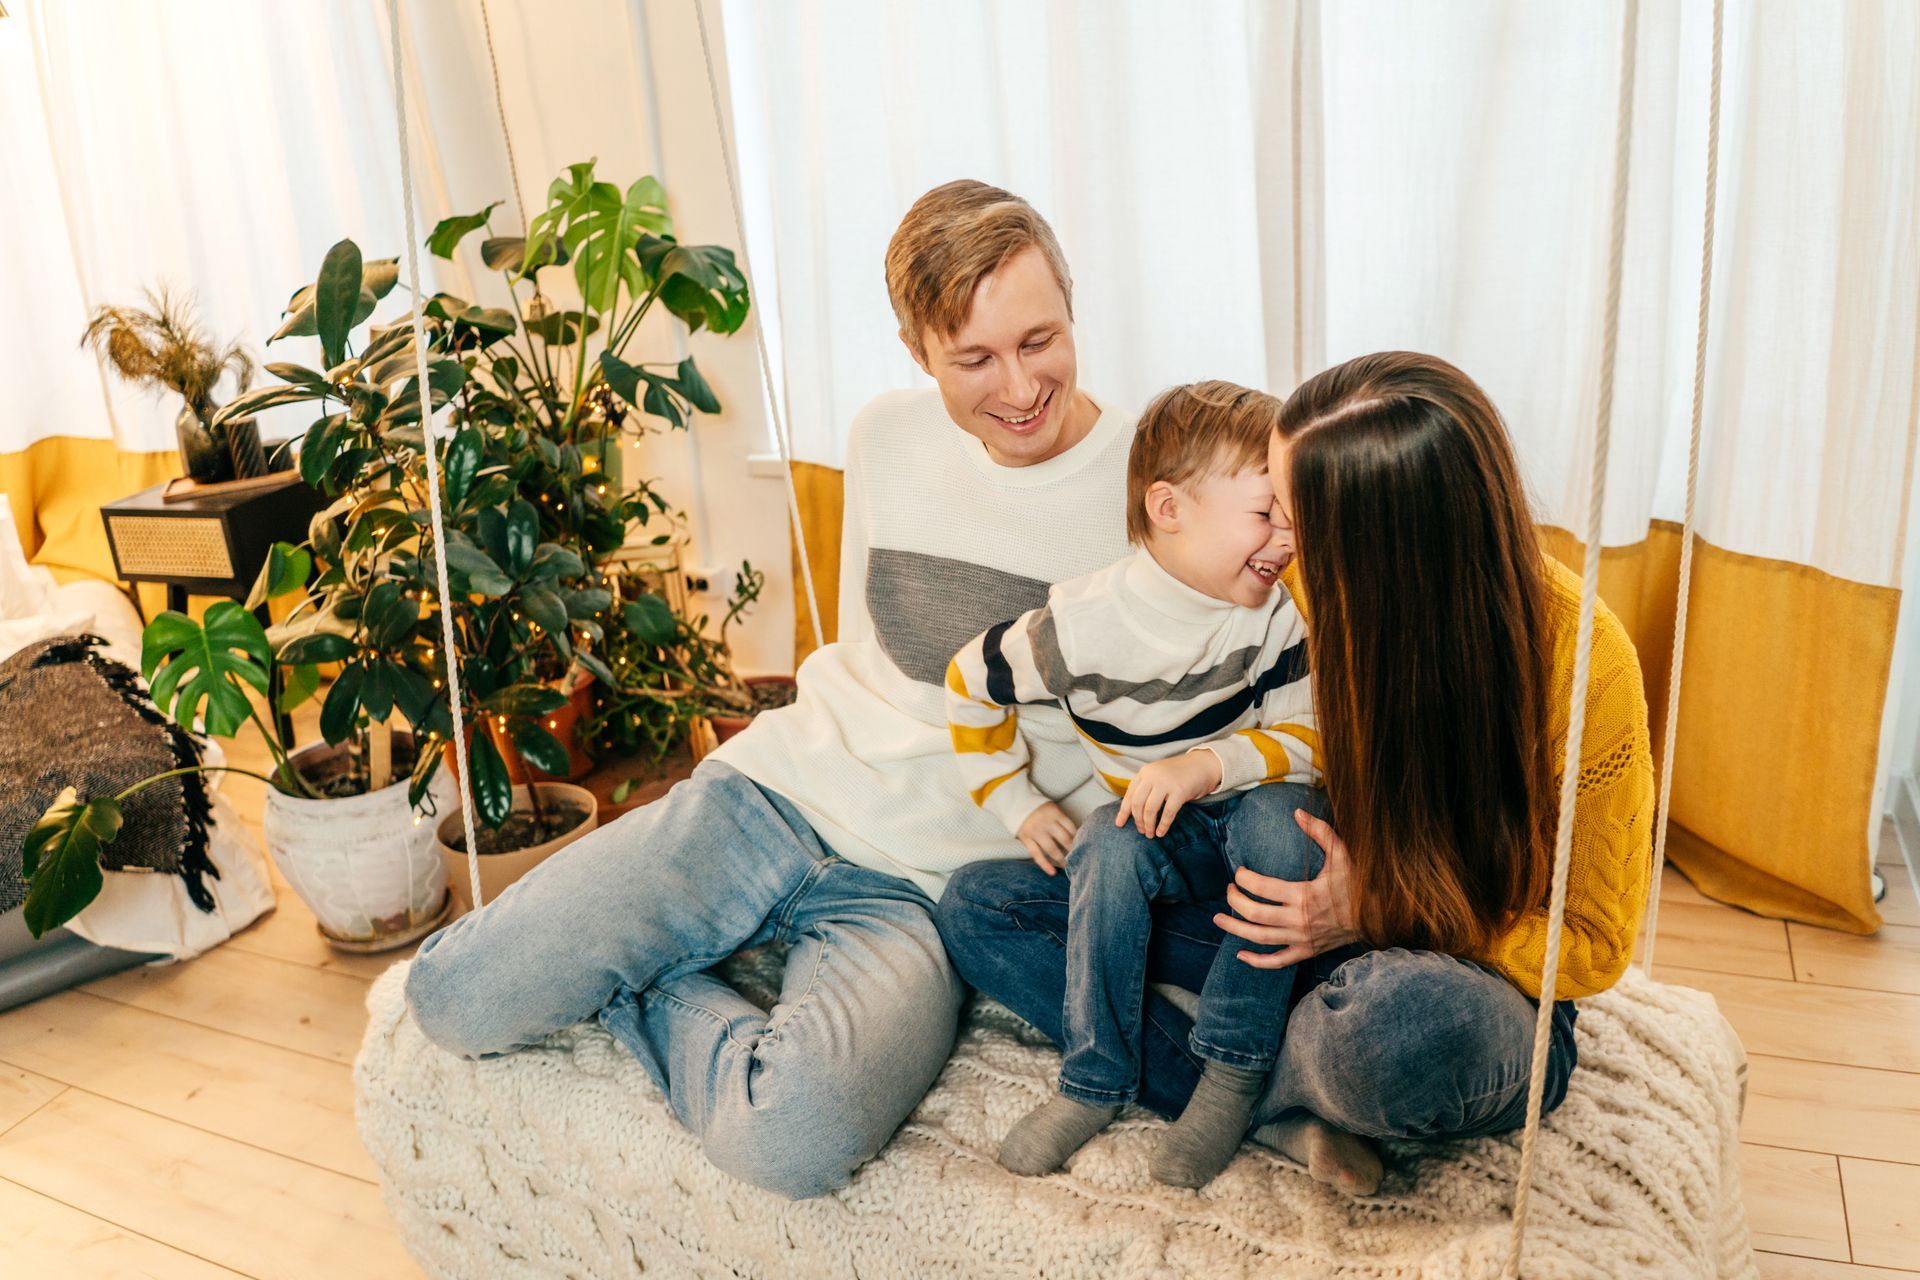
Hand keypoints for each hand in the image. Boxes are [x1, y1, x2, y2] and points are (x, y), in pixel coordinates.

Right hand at [1017, 801, 1076, 875]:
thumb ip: (1064, 822)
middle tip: (1079, 859)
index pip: (1071, 828)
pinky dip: (1045, 864)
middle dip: (1073, 850)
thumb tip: (1079, 838)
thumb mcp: (1054, 810)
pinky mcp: (1026, 839)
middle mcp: (1046, 822)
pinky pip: (1036, 854)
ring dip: (1061, 859)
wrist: (1018, 805)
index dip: (1079, 839)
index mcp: (1055, 813)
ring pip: (1051, 848)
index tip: (1083, 847)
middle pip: (1064, 839)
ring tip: (1068, 867)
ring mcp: (1036, 831)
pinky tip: (1052, 872)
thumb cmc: (1041, 810)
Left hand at [1115, 750, 1221, 837]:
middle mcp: (1153, 776)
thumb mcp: (1158, 776)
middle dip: (1137, 820)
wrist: (1202, 765)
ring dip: (1148, 825)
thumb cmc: (1178, 775)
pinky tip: (1161, 833)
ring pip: (1150, 809)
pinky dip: (1163, 825)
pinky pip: (1168, 812)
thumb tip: (1132, 812)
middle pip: (1137, 803)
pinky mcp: (1180, 791)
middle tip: (1140, 831)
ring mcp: (1166, 783)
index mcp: (1144, 773)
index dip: (1123, 812)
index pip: (1129, 795)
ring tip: (1150, 834)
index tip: (1119, 824)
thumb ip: (1146, 788)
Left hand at [1216, 806, 1360, 968]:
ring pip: (1260, 938)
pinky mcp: (1306, 952)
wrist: (1376, 917)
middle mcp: (1299, 920)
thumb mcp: (1342, 855)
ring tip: (1218, 918)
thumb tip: (1297, 811)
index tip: (1239, 872)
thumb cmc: (1356, 884)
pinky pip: (1277, 962)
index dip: (1244, 879)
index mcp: (1304, 895)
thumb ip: (1320, 832)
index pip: (1262, 887)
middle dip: (1235, 901)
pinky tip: (1241, 955)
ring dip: (1235, 928)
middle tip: (1229, 890)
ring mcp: (1302, 939)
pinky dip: (1257, 961)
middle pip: (1255, 914)